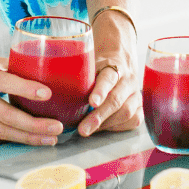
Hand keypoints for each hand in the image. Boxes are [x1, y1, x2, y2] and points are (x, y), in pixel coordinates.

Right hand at [0, 50, 64, 145]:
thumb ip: (11, 66)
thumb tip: (40, 68)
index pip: (7, 82)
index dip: (27, 88)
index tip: (47, 93)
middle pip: (8, 116)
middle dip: (35, 125)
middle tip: (56, 127)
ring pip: (4, 131)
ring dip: (29, 137)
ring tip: (49, 139)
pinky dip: (15, 138)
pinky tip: (31, 139)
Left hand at [78, 19, 140, 136]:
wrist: (121, 58)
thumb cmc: (99, 63)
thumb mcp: (89, 61)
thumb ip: (78, 74)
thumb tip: (49, 87)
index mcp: (115, 65)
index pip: (109, 78)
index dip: (101, 90)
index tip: (91, 102)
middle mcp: (128, 80)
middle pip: (117, 100)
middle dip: (99, 117)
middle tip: (83, 129)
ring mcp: (136, 93)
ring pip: (127, 113)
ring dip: (106, 124)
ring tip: (88, 131)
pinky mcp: (139, 106)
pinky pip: (133, 120)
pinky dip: (117, 127)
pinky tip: (103, 129)